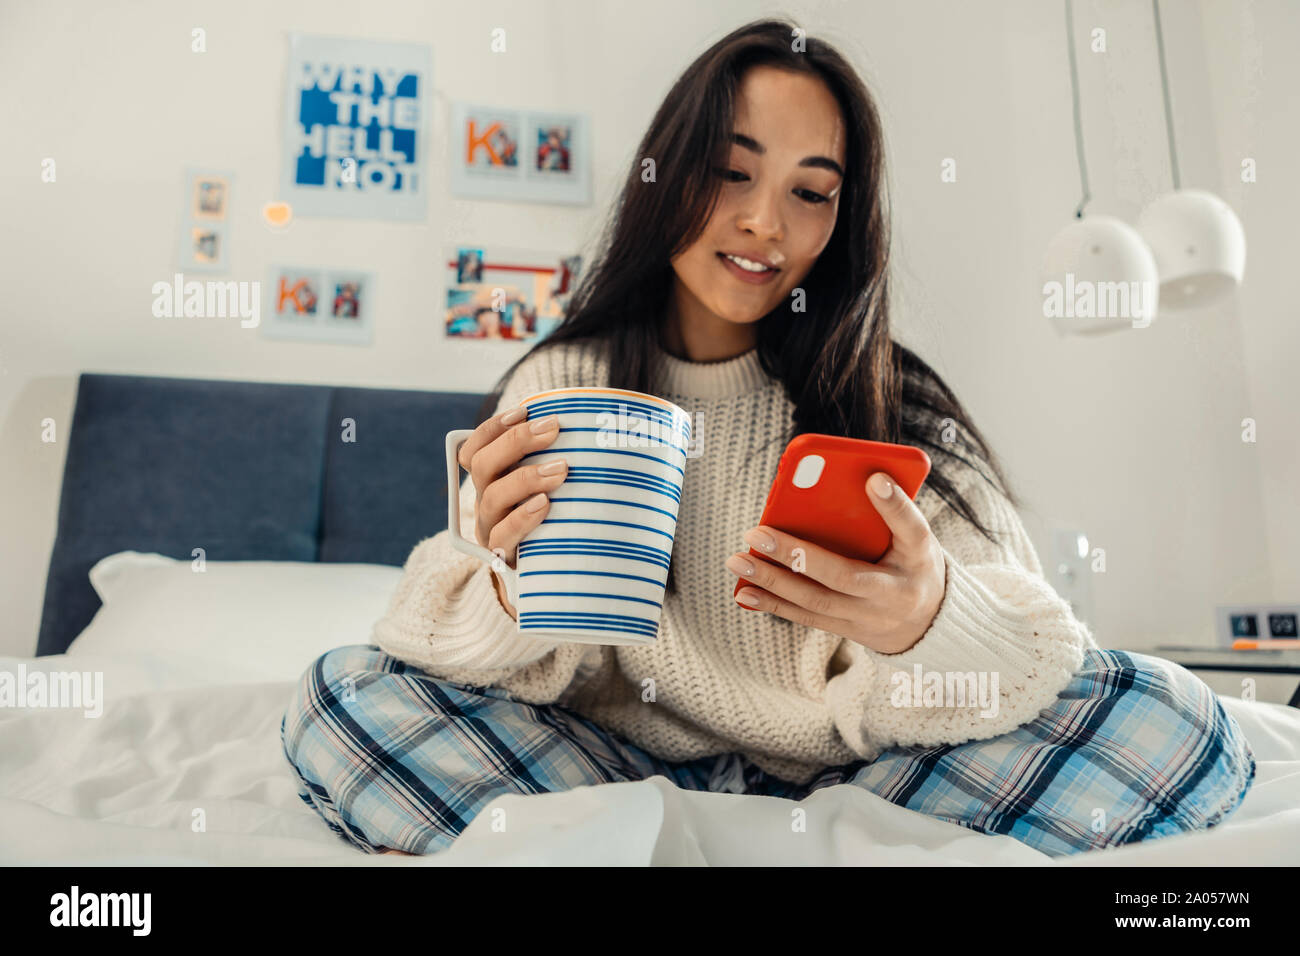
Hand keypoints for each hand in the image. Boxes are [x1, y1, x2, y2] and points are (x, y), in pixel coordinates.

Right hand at [456, 405, 569, 619]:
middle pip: (481, 466)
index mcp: (492, 483)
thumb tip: (624, 429)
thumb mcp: (561, 491)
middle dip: (516, 442)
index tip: (525, 410)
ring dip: (525, 477)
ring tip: (561, 470)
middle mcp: (486, 505)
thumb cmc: (565, 523)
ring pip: (491, 497)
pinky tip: (545, 505)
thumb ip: (567, 463)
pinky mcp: (504, 559)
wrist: (557, 583)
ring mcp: (492, 532)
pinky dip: (522, 517)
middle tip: (553, 429)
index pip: (473, 450)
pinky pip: (503, 536)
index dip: (493, 428)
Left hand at [724, 472, 945, 654]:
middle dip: (796, 555)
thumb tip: (860, 479)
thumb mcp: (914, 537)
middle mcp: (893, 592)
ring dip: (772, 581)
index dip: (895, 505)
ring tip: (737, 562)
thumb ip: (890, 512)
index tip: (874, 478)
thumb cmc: (912, 564)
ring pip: (816, 602)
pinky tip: (744, 591)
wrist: (928, 624)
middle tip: (756, 533)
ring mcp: (868, 617)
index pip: (911, 529)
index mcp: (917, 557)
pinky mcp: (847, 629)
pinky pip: (807, 617)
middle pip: (842, 575)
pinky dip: (773, 604)